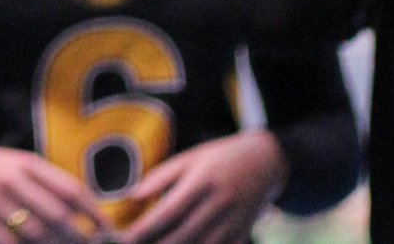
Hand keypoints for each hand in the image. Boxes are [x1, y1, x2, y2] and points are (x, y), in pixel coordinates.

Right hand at [0, 139, 107, 243]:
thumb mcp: (9, 164)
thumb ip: (40, 182)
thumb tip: (76, 209)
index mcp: (25, 163)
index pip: (71, 189)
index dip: (94, 212)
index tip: (107, 229)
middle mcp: (12, 180)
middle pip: (59, 215)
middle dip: (81, 238)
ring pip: (38, 234)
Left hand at [118, 132, 285, 243]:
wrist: (265, 161)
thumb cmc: (219, 157)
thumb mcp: (188, 159)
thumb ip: (160, 177)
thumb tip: (132, 197)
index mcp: (202, 181)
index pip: (169, 211)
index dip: (146, 228)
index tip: (127, 237)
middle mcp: (219, 203)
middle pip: (184, 234)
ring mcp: (234, 220)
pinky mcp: (243, 232)